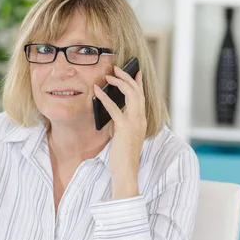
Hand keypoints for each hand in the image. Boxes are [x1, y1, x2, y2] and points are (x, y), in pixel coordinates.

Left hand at [93, 65, 146, 199]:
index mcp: (141, 120)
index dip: (138, 83)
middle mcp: (140, 119)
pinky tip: (97, 91)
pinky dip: (105, 98)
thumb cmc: (122, 155)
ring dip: (119, 82)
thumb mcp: (123, 135)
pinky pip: (114, 108)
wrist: (126, 170)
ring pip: (130, 95)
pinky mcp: (124, 128)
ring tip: (108, 76)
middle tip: (117, 69)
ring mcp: (134, 123)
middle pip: (137, 91)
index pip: (142, 97)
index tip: (136, 71)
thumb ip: (121, 122)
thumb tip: (112, 109)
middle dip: (127, 77)